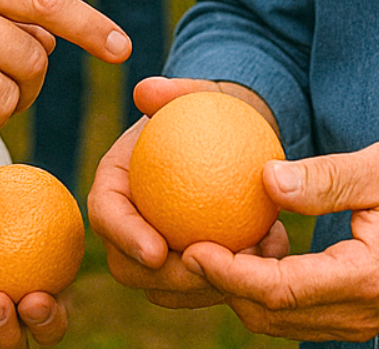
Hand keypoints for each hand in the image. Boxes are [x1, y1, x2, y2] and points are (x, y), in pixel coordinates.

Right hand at [88, 77, 288, 310]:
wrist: (233, 137)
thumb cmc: (208, 113)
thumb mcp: (199, 96)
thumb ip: (176, 92)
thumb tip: (148, 91)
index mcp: (114, 186)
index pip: (106, 215)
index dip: (124, 237)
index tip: (158, 250)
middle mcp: (128, 226)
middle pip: (129, 268)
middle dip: (167, 279)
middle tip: (212, 268)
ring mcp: (158, 252)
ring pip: (170, 289)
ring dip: (209, 285)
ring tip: (252, 256)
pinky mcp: (192, 266)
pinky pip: (208, 285)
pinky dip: (238, 277)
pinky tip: (273, 249)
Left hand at [180, 142, 378, 342]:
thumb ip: (329, 177)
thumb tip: (265, 179)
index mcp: (367, 277)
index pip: (282, 289)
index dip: (230, 273)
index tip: (191, 245)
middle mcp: (360, 313)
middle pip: (268, 315)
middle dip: (220, 286)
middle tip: (179, 245)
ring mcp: (356, 322)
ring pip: (276, 320)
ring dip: (237, 289)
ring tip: (202, 246)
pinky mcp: (351, 317)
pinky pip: (292, 313)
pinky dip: (261, 289)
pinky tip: (245, 249)